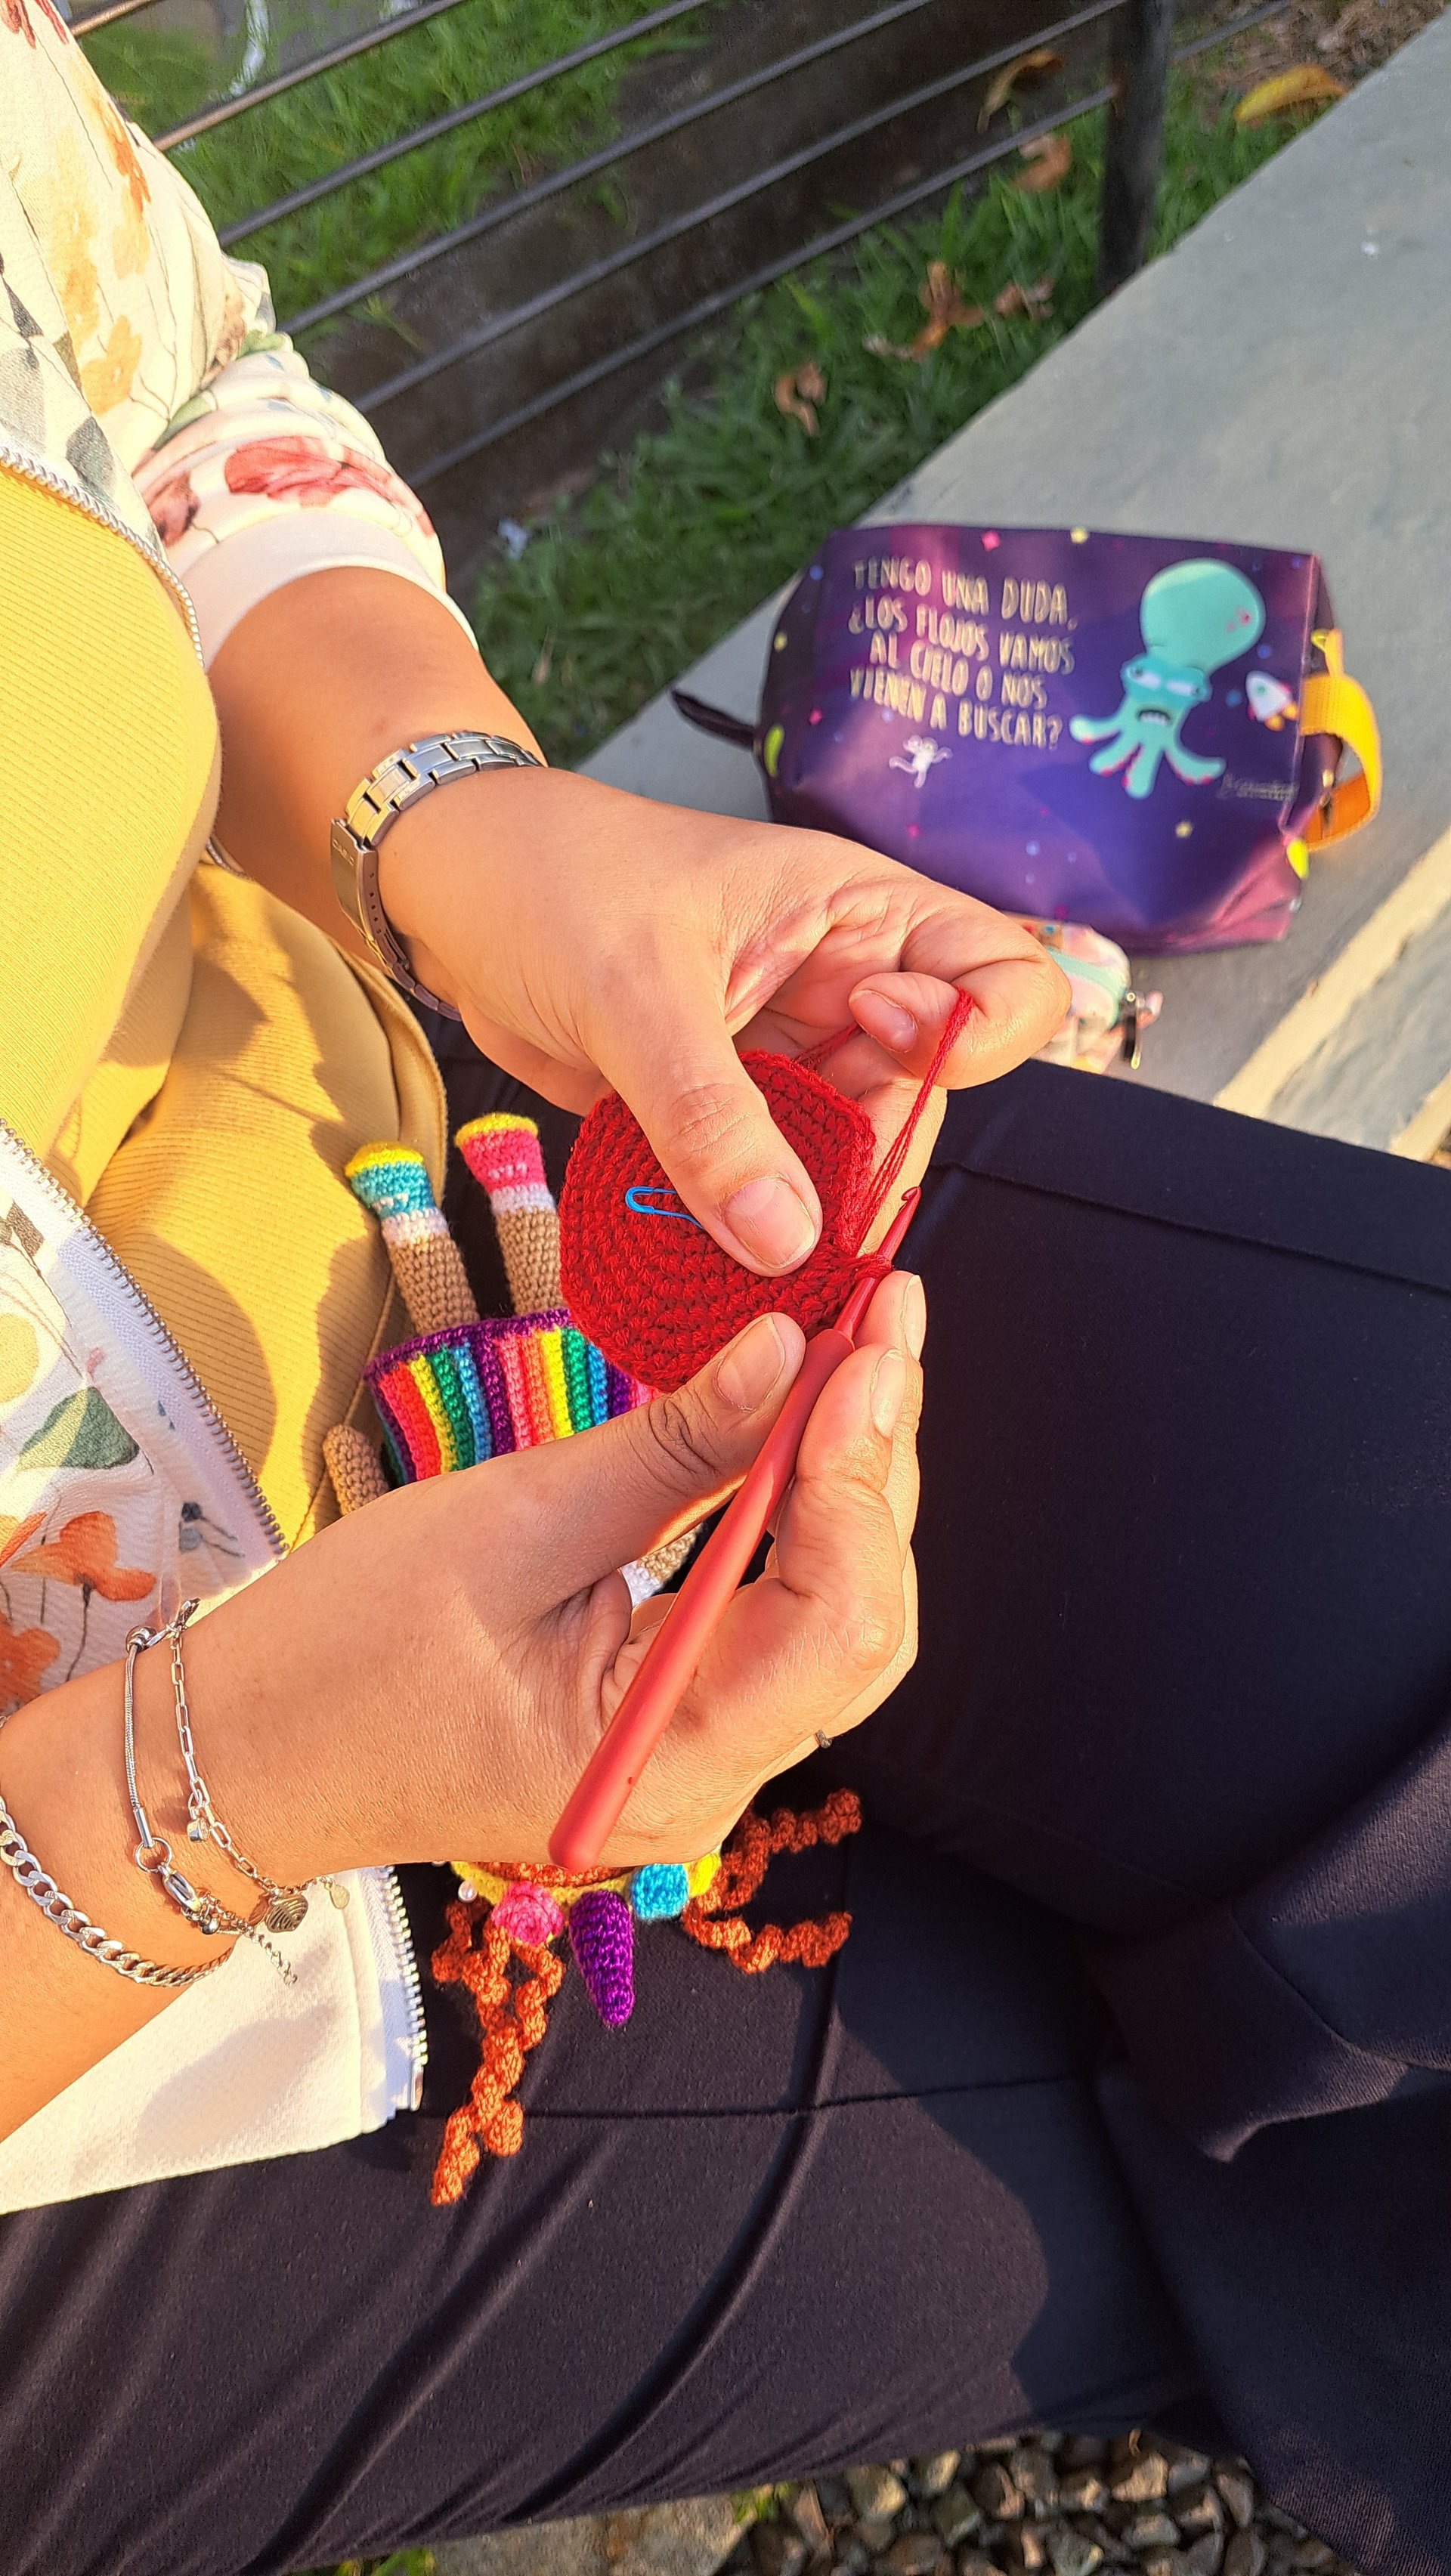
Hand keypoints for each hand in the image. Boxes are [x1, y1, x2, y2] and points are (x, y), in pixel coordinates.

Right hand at [182, 1272, 922, 1876]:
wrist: (248, 1754)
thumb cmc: (343, 1655)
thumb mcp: (512, 1521)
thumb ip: (670, 1448)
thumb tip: (790, 1351)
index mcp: (666, 1759)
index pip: (834, 1618)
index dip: (863, 1470)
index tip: (868, 1344)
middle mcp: (707, 1783)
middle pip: (859, 1621)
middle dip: (878, 1465)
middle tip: (883, 1322)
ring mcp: (697, 1763)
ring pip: (834, 1622)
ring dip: (851, 1487)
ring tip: (860, 1355)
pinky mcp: (676, 1724)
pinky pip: (777, 1624)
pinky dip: (799, 1523)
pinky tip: (805, 1432)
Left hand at [382, 765, 1067, 1273]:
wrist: (446, 891)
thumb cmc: (545, 880)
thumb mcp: (632, 993)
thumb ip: (710, 1119)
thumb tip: (786, 1239)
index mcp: (858, 913)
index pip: (1002, 977)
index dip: (976, 1033)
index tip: (890, 1050)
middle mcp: (843, 987)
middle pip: (924, 1100)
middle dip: (874, 1167)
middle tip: (800, 1228)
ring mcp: (789, 1052)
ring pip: (848, 1157)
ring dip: (809, 1217)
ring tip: (750, 1267)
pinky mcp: (728, 1107)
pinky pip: (770, 1181)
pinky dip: (750, 1227)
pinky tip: (716, 1265)